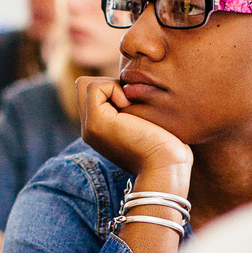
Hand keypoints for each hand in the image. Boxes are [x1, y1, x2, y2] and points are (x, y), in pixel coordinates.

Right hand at [76, 77, 191, 186]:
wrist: (165, 168)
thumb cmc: (167, 148)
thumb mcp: (147, 124)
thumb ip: (134, 110)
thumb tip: (132, 88)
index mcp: (101, 130)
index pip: (93, 93)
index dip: (113, 87)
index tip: (134, 104)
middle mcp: (90, 130)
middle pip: (84, 86)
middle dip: (108, 84)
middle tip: (130, 101)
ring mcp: (89, 128)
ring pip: (85, 84)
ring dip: (111, 86)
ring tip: (130, 105)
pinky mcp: (95, 123)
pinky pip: (93, 87)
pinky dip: (112, 88)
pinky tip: (128, 106)